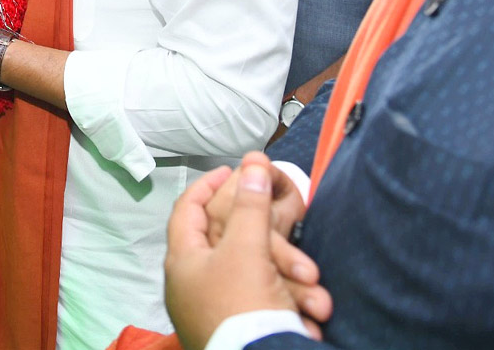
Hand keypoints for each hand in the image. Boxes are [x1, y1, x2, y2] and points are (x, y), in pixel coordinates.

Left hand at [164, 156, 331, 349]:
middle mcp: (190, 286)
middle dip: (267, 236)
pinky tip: (308, 307)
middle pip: (226, 243)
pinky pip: (262, 304)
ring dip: (288, 276)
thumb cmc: (243, 307)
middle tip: (285, 220)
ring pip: (253, 277)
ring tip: (311, 279)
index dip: (208, 184)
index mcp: (182, 261)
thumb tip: (252, 164)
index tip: (231, 170)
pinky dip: (286, 300)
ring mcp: (210, 311)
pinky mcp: (234, 330)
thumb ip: (250, 205)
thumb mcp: (248, 249)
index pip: (187, 208)